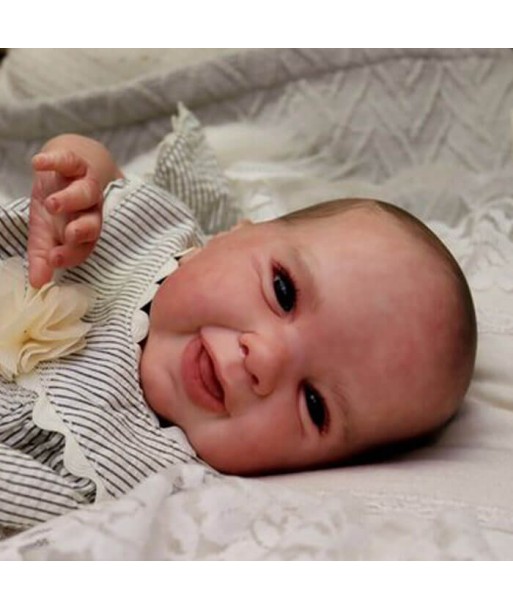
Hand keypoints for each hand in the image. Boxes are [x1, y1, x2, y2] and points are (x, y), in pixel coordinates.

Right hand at [28, 149, 103, 287]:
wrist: (67, 171)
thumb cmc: (57, 210)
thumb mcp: (46, 233)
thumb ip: (42, 257)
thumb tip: (36, 285)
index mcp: (85, 231)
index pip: (83, 248)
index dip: (72, 254)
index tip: (55, 260)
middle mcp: (90, 210)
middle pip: (93, 222)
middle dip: (82, 229)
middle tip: (70, 234)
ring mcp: (85, 185)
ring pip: (86, 193)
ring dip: (70, 199)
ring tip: (52, 203)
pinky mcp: (76, 163)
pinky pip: (69, 161)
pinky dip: (54, 161)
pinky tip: (38, 164)